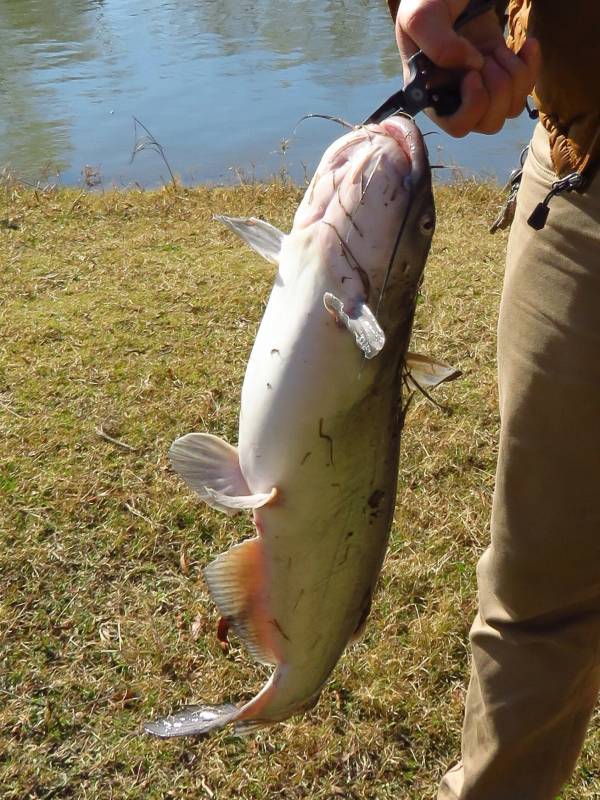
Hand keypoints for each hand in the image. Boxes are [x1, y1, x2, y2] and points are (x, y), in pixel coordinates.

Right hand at [396, 0, 539, 135]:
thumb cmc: (428, 4)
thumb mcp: (421, 18)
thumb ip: (439, 45)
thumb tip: (473, 65)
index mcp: (432, 98)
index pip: (459, 126)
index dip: (474, 103)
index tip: (473, 72)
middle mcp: (457, 102)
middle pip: (491, 123)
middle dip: (497, 87)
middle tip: (486, 57)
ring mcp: (482, 92)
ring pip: (511, 108)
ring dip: (512, 74)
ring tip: (497, 50)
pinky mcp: (502, 77)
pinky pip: (527, 88)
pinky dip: (531, 65)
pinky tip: (526, 45)